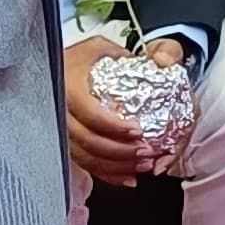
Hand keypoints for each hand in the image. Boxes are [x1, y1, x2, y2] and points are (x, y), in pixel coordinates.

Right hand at [64, 34, 154, 184]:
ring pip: (84, 156)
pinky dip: (107, 175)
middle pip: (86, 140)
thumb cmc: (92, 57)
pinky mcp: (65, 142)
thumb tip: (165, 63)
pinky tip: (128, 178)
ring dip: (116, 167)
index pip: (88, 112)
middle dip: (119, 152)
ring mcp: (59, 128)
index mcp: (68, 82)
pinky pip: (84, 164)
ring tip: (143, 166)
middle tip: (146, 153)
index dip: (112, 126)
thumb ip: (150, 50)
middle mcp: (59, 107)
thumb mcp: (117, 46)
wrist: (70, 66)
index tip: (138, 131)